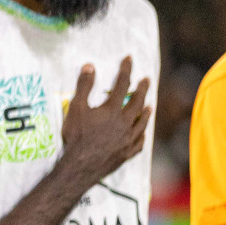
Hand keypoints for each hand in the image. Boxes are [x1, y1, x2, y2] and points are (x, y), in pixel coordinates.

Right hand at [58, 57, 150, 188]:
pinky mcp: (126, 153)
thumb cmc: (76, 136)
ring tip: (149, 106)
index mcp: (113, 110)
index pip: (122, 84)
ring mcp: (128, 139)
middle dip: (142, 89)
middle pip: (138, 102)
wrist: (80, 165)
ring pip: (142, 123)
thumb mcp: (75, 108)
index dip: (126, 70)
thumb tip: (90, 66)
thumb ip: (83, 86)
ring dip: (146, 112)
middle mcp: (125, 123)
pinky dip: (142, 136)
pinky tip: (142, 134)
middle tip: (146, 80)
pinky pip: (139, 143)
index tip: (129, 59)